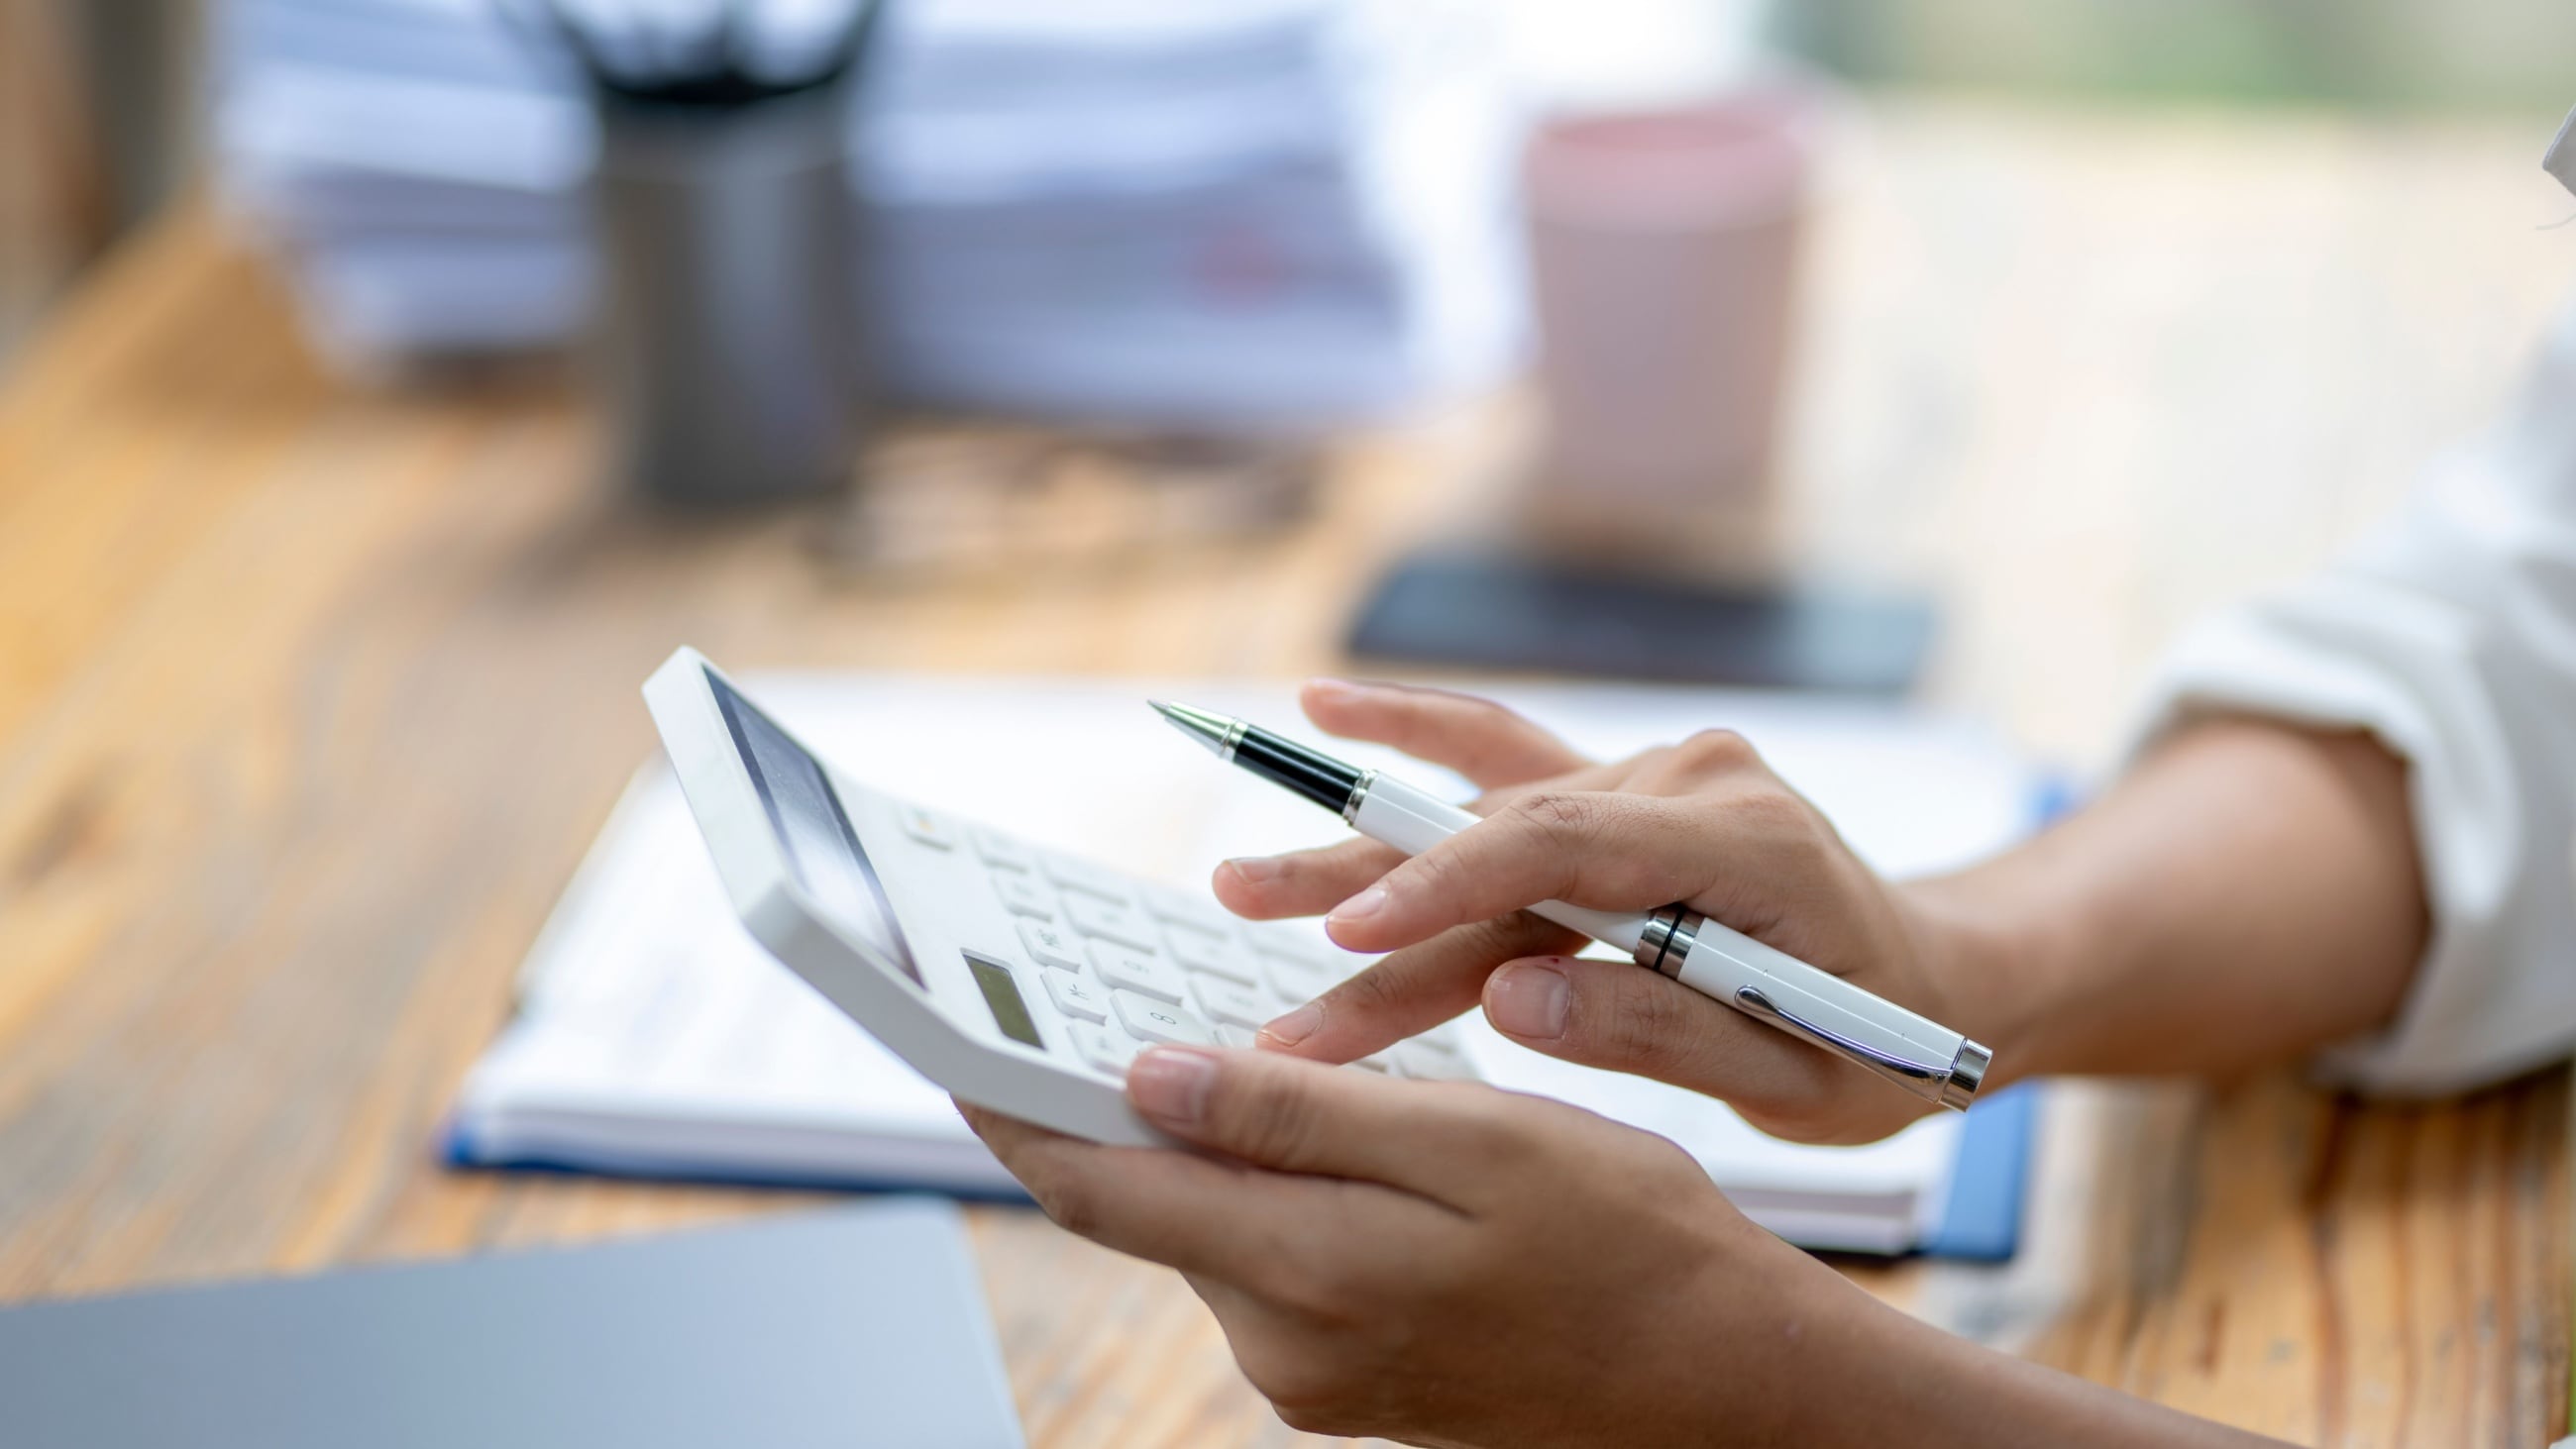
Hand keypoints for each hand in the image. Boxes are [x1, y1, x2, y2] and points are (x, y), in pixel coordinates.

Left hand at [959, 1047, 1881, 1447]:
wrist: (1719, 1378)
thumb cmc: (1624, 1236)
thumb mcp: (1476, 1143)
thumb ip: (1304, 1115)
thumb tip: (1148, 1078)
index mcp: (1307, 1278)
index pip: (1101, 1188)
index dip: (1015, 1105)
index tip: (945, 1031)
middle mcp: (1280, 1347)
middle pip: (1143, 1205)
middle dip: (1105, 1102)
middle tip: (1071, 991)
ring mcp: (1306, 1375)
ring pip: (1203, 1226)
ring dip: (1192, 1137)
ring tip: (1200, 1034)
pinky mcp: (1336, 1376)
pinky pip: (1259, 1257)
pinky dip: (1253, 1183)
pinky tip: (1291, 1121)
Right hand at [1218, 680, 1992, 1144]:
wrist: (1935, 982)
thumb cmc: (1878, 1047)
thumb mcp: (1799, 1079)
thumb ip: (1655, 1035)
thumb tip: (1505, 1004)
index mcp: (1749, 843)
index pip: (1565, 847)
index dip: (1446, 888)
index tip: (1349, 939)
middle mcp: (1692, 782)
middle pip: (1503, 830)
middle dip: (1368, 891)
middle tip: (1242, 915)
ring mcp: (1655, 775)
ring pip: (1484, 814)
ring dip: (1364, 851)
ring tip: (1240, 881)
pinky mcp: (1624, 794)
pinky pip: (1510, 762)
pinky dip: (1419, 743)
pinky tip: (1330, 712)